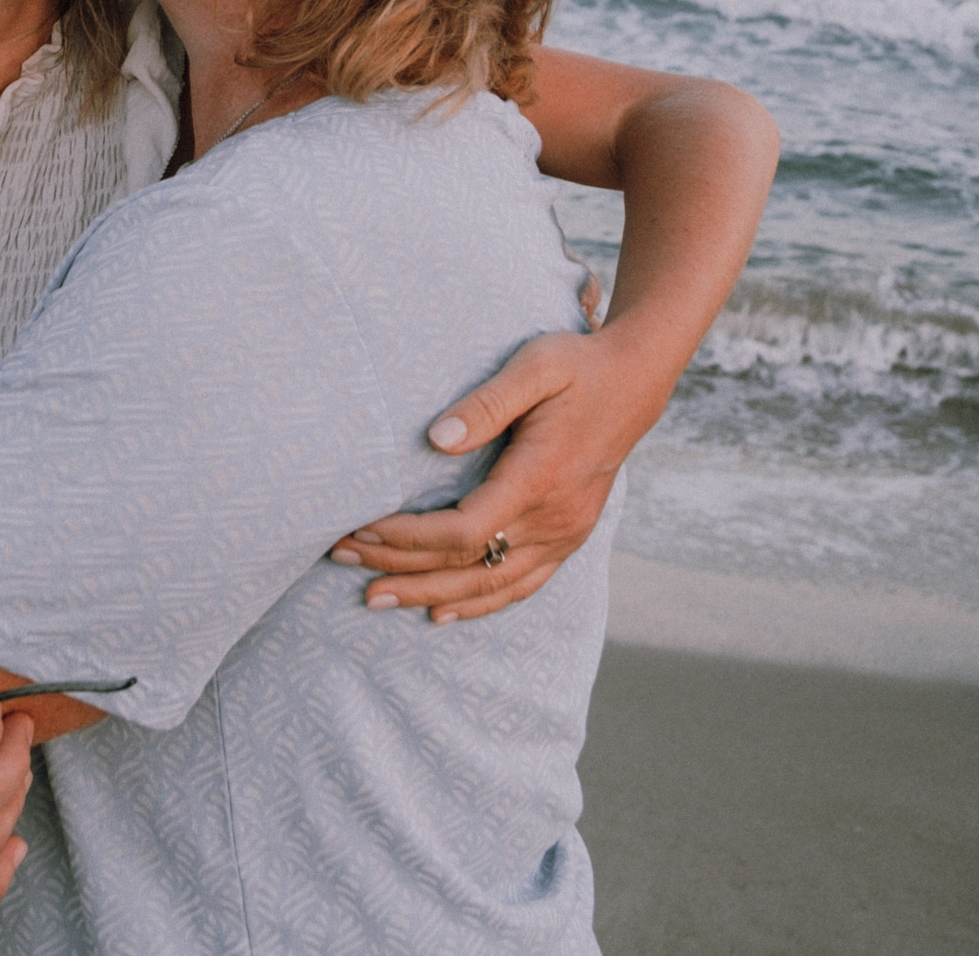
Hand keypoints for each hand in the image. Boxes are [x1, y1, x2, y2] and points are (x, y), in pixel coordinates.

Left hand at [330, 328, 648, 622]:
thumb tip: (436, 438)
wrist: (636, 381)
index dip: (409, 538)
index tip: (360, 528)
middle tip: (342, 560)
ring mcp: (565, 534)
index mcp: (540, 480)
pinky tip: (442, 612)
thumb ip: (486, 402)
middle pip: (469, 564)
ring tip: (375, 598)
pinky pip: (522, 584)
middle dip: (401, 567)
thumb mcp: (535, 366)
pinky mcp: (569, 537)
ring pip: (492, 584)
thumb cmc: (579, 366)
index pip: (465, 530)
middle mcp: (554, 519)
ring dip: (431, 594)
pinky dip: (480, 603)